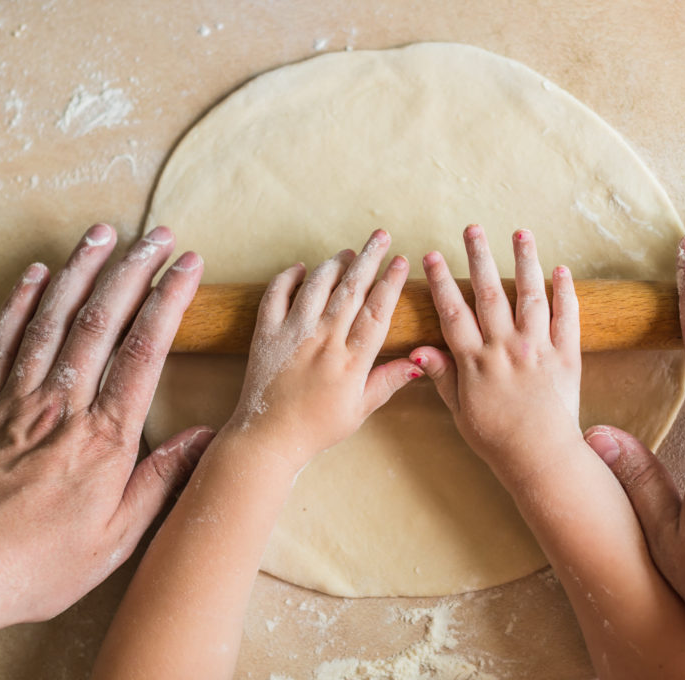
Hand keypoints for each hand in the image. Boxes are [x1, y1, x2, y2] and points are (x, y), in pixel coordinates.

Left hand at [0, 224, 213, 676]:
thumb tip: (203, 438)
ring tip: (102, 233)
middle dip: (132, 269)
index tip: (187, 267)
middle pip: (101, 320)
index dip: (168, 301)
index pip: (144, 351)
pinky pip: (1, 341)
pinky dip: (19, 302)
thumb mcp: (116, 538)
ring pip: (51, 318)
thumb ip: (162, 480)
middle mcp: (61, 406)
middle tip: (156, 236)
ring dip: (79, 270)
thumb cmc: (34, 564)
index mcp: (103, 437)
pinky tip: (35, 275)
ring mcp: (15, 400)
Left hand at [225, 229, 422, 464]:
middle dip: (368, 259)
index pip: (376, 312)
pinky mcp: (266, 335)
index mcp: (350, 362)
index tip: (401, 261)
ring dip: (333, 264)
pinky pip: (276, 296)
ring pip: (316, 287)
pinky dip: (288, 277)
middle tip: (380, 236)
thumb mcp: (359, 411)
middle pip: (350, 290)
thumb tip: (419, 361)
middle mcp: (322, 342)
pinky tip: (300, 268)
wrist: (267, 439)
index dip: (390, 283)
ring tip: (348, 252)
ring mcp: (292, 335)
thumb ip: (387, 381)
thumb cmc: (316, 429)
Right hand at [411, 224, 581, 483]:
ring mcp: (538, 349)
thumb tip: (417, 349)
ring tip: (520, 233)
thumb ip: (442, 375)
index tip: (432, 255)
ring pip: (530, 295)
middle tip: (472, 228)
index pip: (453, 312)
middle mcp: (506, 348)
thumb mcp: (459, 410)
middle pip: (489, 293)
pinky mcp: (567, 356)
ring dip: (525, 261)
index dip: (441, 281)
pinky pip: (567, 318)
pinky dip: (565, 292)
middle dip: (479, 257)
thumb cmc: (496, 438)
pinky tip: (561, 270)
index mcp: (476, 361)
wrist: (541, 458)